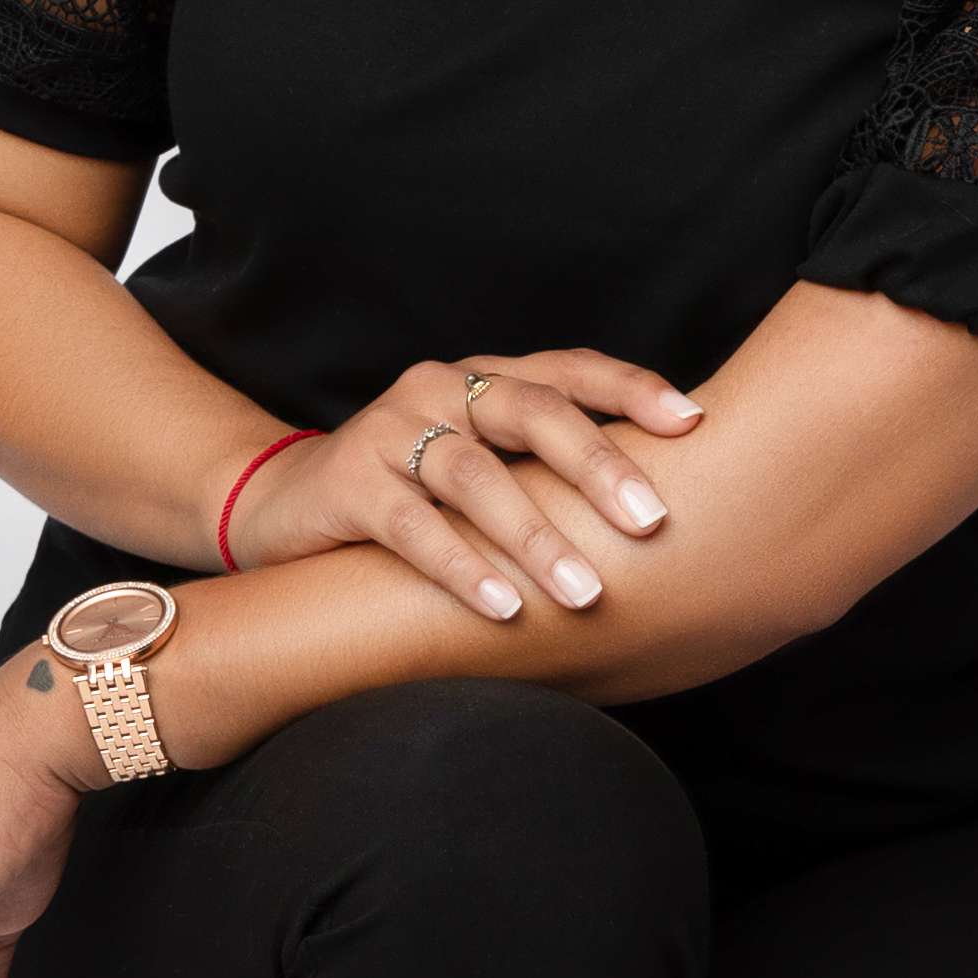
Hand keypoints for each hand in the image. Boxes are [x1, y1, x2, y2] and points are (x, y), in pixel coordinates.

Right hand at [219, 352, 700, 618]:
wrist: (284, 505)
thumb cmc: (411, 493)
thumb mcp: (481, 466)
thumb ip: (544, 470)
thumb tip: (661, 512)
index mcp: (485, 380)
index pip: (568, 370)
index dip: (631, 388)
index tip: (692, 422)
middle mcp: (441, 389)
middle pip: (533, 412)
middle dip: (598, 467)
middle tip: (652, 522)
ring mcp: (391, 430)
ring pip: (476, 476)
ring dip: (536, 538)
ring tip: (585, 594)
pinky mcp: (349, 482)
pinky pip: (413, 527)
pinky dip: (462, 568)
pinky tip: (502, 607)